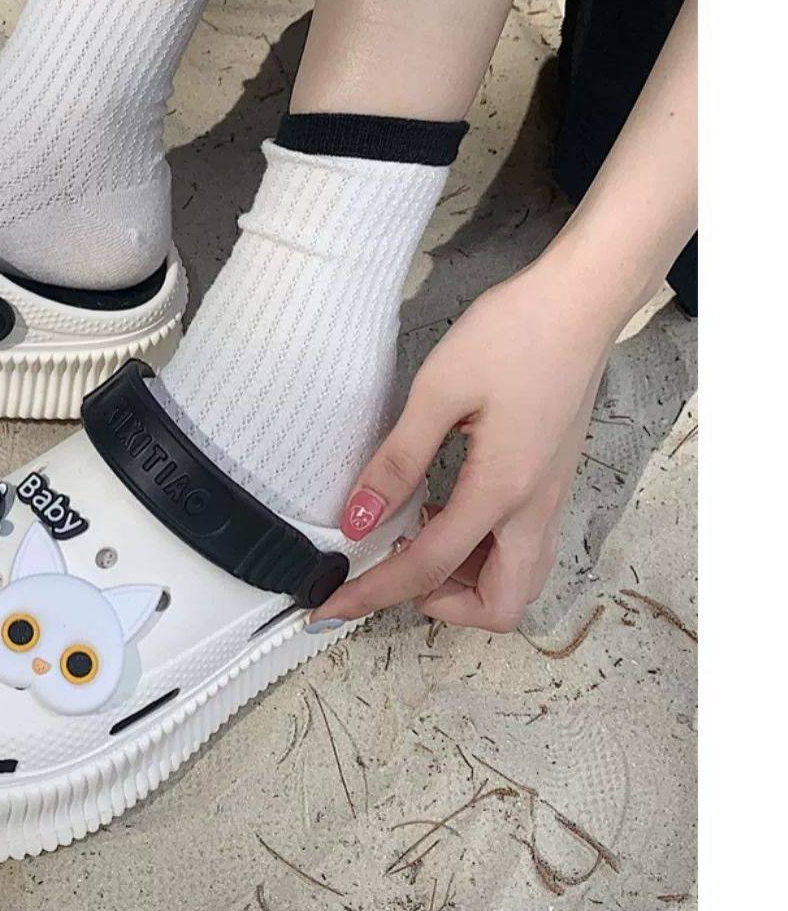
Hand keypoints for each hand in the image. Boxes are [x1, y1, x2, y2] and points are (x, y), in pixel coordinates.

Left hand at [312, 254, 616, 633]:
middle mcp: (535, 510)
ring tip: (419, 534)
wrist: (582, 301)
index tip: (327, 609)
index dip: (372, 595)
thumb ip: (397, 462)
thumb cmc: (515, 333)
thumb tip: (357, 520)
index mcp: (502, 491)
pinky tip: (447, 508)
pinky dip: (483, 553)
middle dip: (442, 605)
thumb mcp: (439, 390)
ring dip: (466, 582)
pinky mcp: (554, 485)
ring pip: (517, 583)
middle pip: (499, 607)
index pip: (429, 569)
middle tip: (396, 567)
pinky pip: (523, 550)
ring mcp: (551, 500)